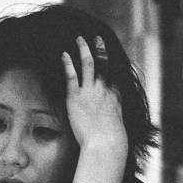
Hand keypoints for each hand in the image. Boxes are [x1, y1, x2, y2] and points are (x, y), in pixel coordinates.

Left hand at [61, 36, 128, 159]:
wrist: (105, 144)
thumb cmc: (111, 142)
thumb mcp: (118, 128)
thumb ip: (114, 120)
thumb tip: (115, 125)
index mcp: (115, 97)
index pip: (115, 76)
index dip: (112, 65)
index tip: (109, 57)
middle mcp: (104, 90)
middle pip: (104, 65)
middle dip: (101, 50)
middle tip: (98, 38)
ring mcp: (90, 92)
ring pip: (89, 64)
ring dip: (84, 50)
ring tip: (80, 39)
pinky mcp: (76, 98)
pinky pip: (72, 76)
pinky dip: (68, 64)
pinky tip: (63, 55)